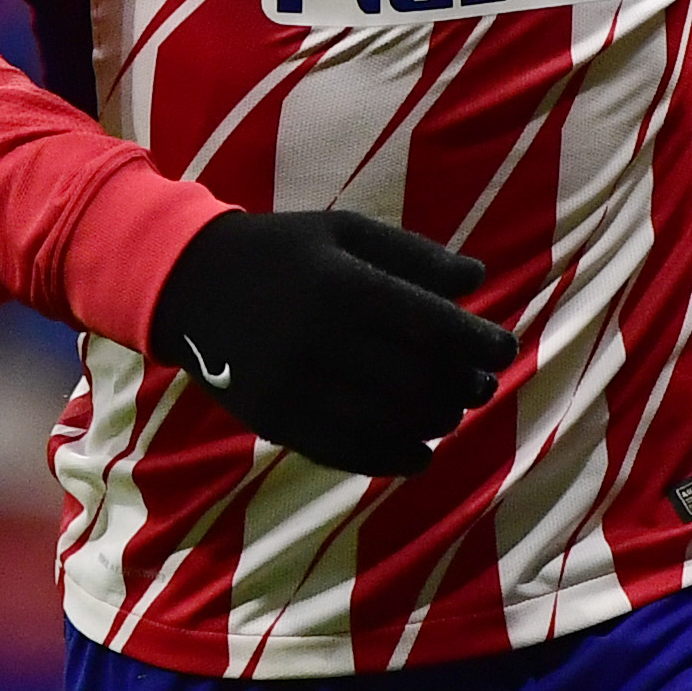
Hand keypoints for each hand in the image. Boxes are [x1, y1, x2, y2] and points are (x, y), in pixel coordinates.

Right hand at [152, 209, 518, 476]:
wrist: (188, 284)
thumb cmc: (281, 252)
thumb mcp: (342, 232)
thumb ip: (411, 254)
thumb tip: (477, 280)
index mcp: (339, 285)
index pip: (431, 325)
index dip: (478, 342)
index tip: (503, 347)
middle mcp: (318, 338)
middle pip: (417, 379)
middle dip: (463, 386)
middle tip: (480, 385)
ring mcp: (295, 386)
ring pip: (389, 421)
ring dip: (434, 423)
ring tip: (448, 412)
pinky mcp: (276, 420)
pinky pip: (349, 453)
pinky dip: (394, 458)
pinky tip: (419, 452)